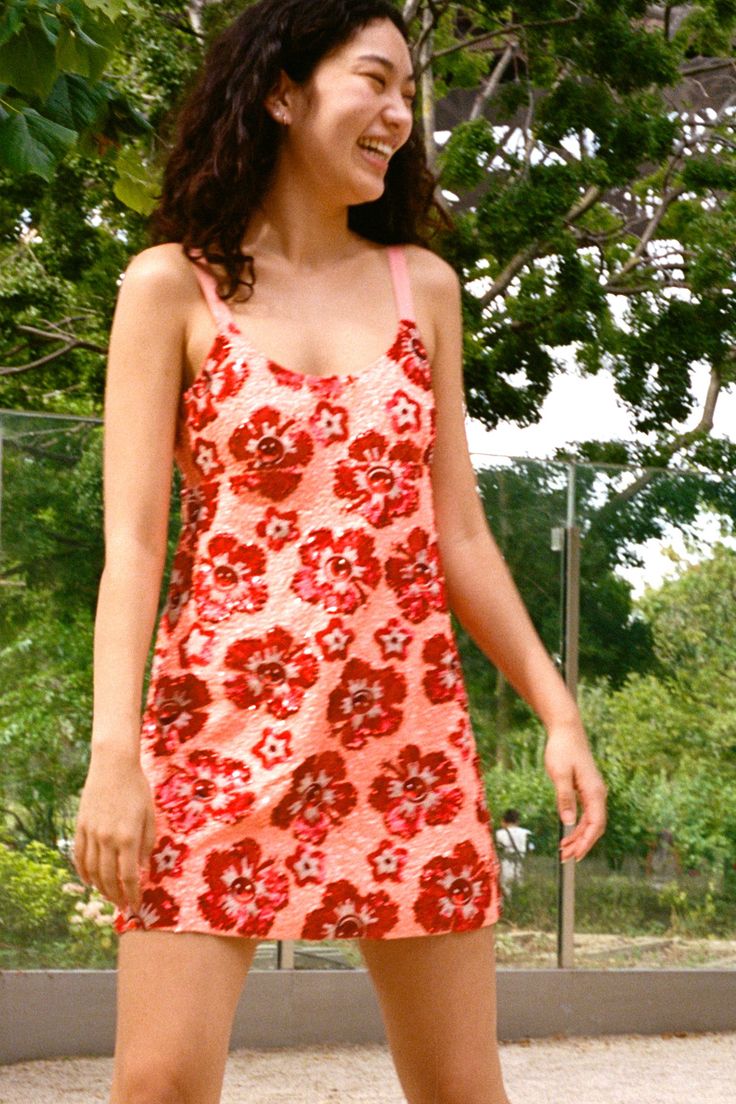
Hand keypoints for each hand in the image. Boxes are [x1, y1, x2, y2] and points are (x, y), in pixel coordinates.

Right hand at [72, 748, 156, 912]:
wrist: (113, 766)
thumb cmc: (138, 788)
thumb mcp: (150, 815)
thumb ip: (147, 843)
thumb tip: (143, 868)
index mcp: (128, 837)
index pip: (128, 876)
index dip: (131, 894)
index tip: (135, 906)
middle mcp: (107, 839)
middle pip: (109, 878)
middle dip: (116, 896)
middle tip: (122, 906)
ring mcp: (91, 833)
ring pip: (92, 870)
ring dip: (100, 888)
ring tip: (108, 896)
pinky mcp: (81, 826)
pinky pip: (79, 856)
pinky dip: (83, 872)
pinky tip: (89, 881)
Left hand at [543, 721, 606, 862]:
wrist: (567, 731)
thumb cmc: (562, 750)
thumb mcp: (559, 774)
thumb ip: (565, 798)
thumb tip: (568, 822)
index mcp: (594, 792)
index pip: (595, 825)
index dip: (586, 842)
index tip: (576, 856)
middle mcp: (598, 794)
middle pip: (595, 827)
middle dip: (582, 844)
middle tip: (565, 857)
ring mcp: (593, 792)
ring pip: (590, 822)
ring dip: (579, 836)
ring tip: (564, 849)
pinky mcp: (586, 789)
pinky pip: (586, 813)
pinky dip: (578, 825)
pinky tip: (568, 832)